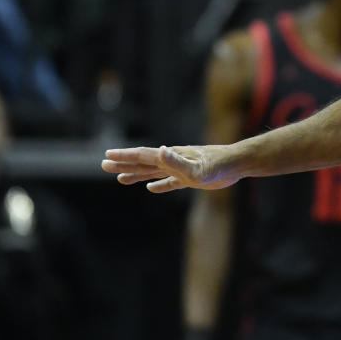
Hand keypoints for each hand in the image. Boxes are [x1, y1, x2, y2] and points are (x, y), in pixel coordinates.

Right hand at [101, 145, 239, 192]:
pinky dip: (159, 185)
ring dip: (137, 175)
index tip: (107, 156)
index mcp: (170, 157)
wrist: (237, 164)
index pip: (142, 156)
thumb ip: (177, 161)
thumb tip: (159, 150)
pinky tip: (151, 189)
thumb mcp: (196, 168)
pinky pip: (170, 182)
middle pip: (143, 162)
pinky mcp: (191, 178)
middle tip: (104, 164)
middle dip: (124, 164)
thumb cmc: (218, 166)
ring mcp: (181, 168)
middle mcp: (173, 160)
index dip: (124, 156)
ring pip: (153, 172)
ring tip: (121, 178)